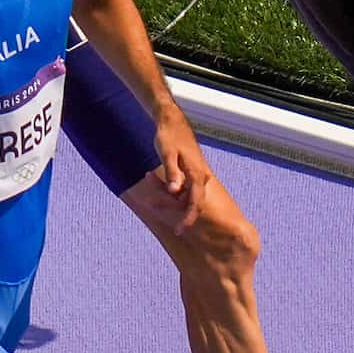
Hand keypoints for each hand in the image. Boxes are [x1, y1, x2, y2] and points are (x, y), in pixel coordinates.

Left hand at [146, 115, 210, 231]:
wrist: (172, 121)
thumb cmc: (168, 137)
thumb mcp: (167, 154)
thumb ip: (172, 174)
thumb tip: (174, 192)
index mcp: (196, 173)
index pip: (196, 202)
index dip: (188, 218)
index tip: (180, 230)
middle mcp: (200, 176)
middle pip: (192, 202)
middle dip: (177, 212)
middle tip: (165, 220)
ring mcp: (196, 174)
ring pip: (186, 195)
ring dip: (170, 200)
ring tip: (153, 194)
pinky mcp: (190, 172)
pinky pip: (182, 188)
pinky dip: (170, 191)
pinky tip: (156, 186)